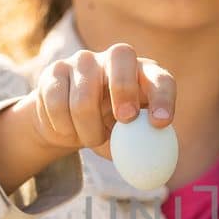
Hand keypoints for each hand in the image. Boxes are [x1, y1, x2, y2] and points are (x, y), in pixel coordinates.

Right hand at [28, 43, 176, 153]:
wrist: (70, 124)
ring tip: (92, 139)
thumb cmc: (110, 131)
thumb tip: (146, 163)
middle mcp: (115, 58)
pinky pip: (57, 104)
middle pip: (121, 56)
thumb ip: (139, 146)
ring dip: (88, 131)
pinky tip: (68, 129)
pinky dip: (64, 127)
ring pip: (84, 97)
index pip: (160, 78)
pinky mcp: (55, 71)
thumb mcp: (128, 140)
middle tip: (125, 120)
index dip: (162, 98)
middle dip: (124, 89)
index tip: (160, 123)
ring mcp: (83, 60)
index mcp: (144, 74)